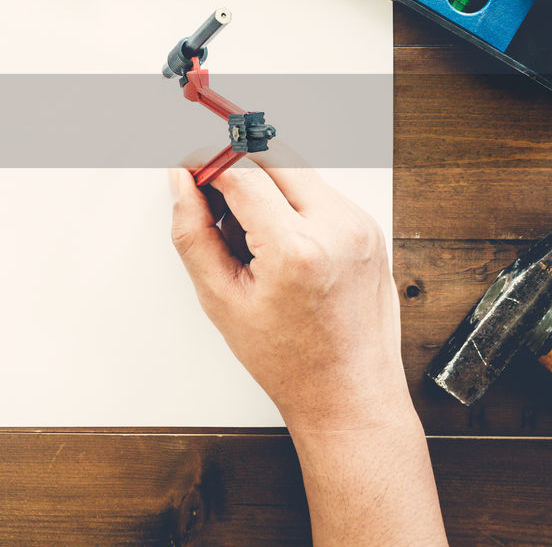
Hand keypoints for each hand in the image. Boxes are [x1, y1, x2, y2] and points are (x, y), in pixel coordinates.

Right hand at [170, 151, 407, 430]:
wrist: (349, 393)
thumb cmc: (290, 360)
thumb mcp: (221, 299)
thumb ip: (193, 233)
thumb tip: (182, 185)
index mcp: (297, 249)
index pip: (241, 173)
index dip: (206, 164)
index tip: (188, 170)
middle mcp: (337, 228)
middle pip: (273, 158)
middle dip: (235, 169)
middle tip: (212, 201)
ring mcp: (360, 226)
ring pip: (297, 171)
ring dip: (264, 186)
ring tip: (249, 237)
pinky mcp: (369, 228)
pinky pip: (319, 193)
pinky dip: (290, 203)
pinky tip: (278, 244)